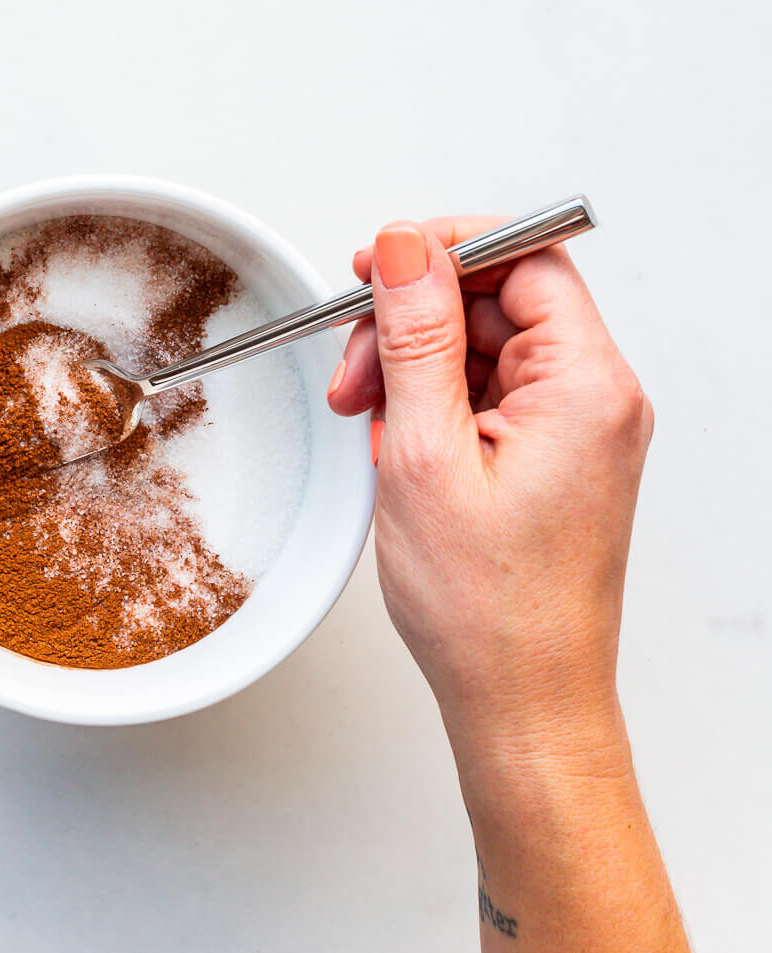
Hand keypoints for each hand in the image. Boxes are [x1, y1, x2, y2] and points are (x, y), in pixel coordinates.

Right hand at [326, 217, 653, 769]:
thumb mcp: (425, 453)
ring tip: (367, 419)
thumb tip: (406, 248)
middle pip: (496, 301)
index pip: (526, 258)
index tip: (380, 265)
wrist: (521, 704)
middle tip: (354, 366)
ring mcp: (577, 429)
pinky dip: (431, 408)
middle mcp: (597, 399)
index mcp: (588, 386)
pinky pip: (487, 393)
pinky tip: (397, 447)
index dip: (447, 249)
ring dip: (412, 369)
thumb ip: (414, 336)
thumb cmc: (489, 610)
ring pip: (482, 347)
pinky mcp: (553, 456)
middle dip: (411, 323)